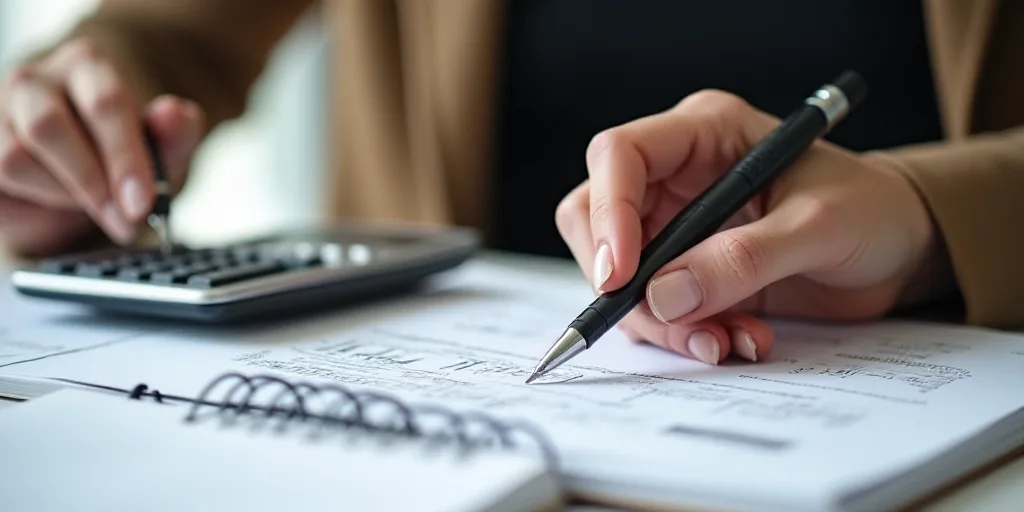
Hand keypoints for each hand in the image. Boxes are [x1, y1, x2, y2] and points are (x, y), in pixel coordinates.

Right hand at [0, 39, 204, 255]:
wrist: (80, 177)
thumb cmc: (121, 156)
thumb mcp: (161, 151)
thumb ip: (175, 133)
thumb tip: (176, 113)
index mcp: (87, 66)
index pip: (103, 102)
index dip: (124, 157)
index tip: (141, 202)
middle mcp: (34, 81)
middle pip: (48, 126)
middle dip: (90, 182)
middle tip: (124, 218)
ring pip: (16, 158)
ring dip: (61, 194)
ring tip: (93, 204)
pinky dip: (34, 200)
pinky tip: (58, 200)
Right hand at [556, 90, 951, 364]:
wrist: (900, 249)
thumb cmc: (871, 210)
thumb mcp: (820, 228)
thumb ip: (745, 258)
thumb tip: (664, 296)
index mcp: (703, 133)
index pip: (620, 156)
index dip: (608, 214)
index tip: (620, 277)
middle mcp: (677, 175)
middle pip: (597, 220)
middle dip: (624, 284)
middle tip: (671, 324)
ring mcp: (676, 226)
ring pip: (620, 276)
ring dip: (662, 322)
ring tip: (727, 340)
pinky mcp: (685, 272)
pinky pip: (653, 309)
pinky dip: (684, 335)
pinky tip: (737, 338)